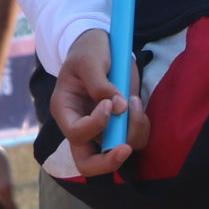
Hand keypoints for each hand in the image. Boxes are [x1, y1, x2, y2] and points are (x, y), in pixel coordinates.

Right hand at [50, 29, 144, 179]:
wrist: (101, 45)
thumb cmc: (89, 50)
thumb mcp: (89, 60)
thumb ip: (100, 83)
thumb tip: (119, 107)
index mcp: (65, 110)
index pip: (75, 134)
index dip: (95, 125)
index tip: (110, 103)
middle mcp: (81, 125)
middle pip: (87, 163)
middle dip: (108, 161)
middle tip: (125, 148)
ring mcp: (102, 128)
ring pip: (117, 152)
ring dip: (133, 133)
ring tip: (135, 101)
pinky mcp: (120, 124)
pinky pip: (134, 139)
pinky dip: (142, 128)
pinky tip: (139, 106)